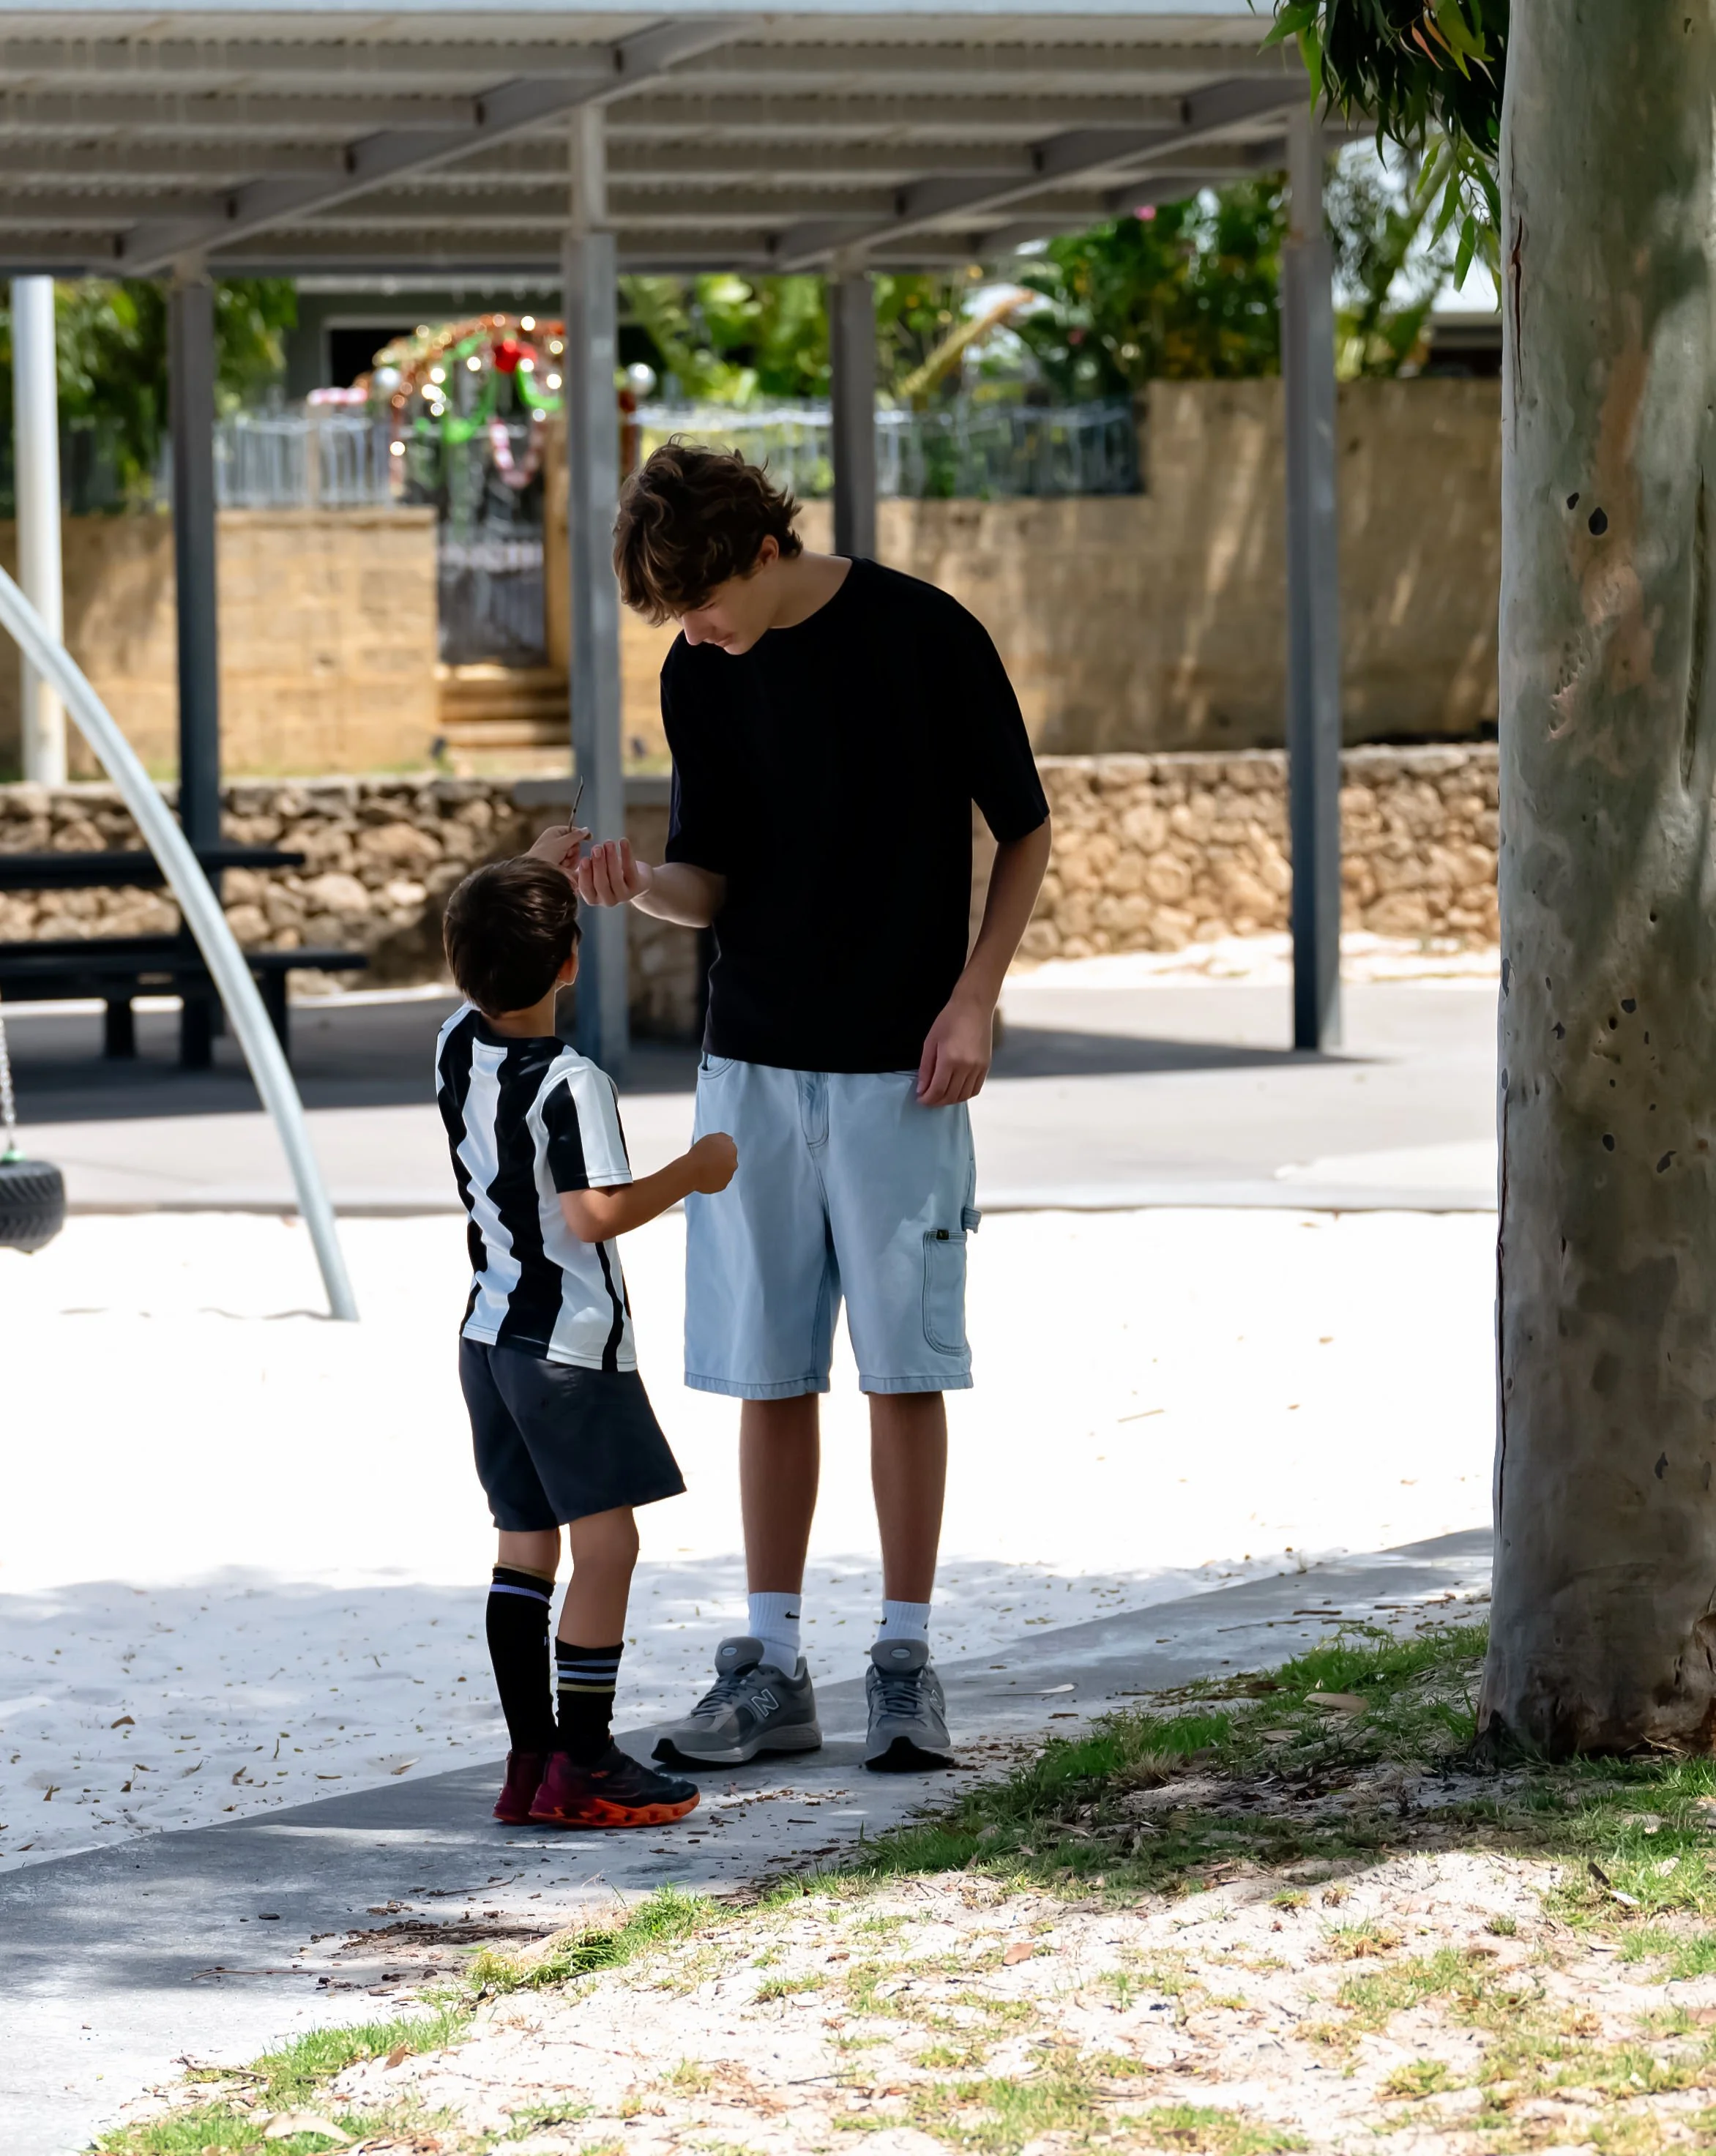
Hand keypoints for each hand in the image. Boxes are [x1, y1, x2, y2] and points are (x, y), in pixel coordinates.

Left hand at [527, 823, 590, 878]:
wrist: (536, 871)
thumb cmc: (545, 854)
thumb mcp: (562, 842)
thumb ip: (576, 836)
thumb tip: (586, 830)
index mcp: (555, 832)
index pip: (573, 831)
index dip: (581, 835)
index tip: (589, 838)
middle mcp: (557, 842)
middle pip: (575, 844)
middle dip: (573, 851)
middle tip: (566, 854)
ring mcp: (559, 853)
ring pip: (574, 855)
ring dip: (570, 859)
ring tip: (562, 862)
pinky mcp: (560, 864)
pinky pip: (571, 863)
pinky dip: (568, 865)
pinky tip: (562, 867)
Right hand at [574, 837, 654, 907]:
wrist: (636, 879)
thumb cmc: (608, 873)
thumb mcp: (593, 873)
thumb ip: (582, 869)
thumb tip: (568, 855)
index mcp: (593, 898)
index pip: (586, 888)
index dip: (585, 874)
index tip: (584, 859)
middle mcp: (607, 900)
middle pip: (601, 883)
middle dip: (598, 865)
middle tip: (596, 848)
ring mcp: (623, 896)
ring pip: (616, 878)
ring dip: (611, 859)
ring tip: (608, 843)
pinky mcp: (637, 887)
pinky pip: (630, 870)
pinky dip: (627, 854)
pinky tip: (623, 841)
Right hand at [687, 1131, 737, 1192]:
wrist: (692, 1171)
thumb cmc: (699, 1153)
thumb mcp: (711, 1138)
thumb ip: (723, 1138)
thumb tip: (729, 1140)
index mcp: (732, 1150)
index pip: (729, 1150)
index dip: (720, 1152)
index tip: (712, 1154)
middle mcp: (733, 1163)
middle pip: (729, 1162)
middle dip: (721, 1162)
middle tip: (708, 1162)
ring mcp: (729, 1175)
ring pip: (725, 1172)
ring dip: (718, 1171)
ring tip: (705, 1170)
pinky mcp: (723, 1185)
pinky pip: (719, 1182)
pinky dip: (714, 1180)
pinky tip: (705, 1177)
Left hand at [916, 992, 994, 1106]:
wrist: (974, 1007)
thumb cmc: (949, 1020)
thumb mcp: (930, 1041)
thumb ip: (925, 1068)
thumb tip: (921, 1089)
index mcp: (950, 1060)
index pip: (937, 1090)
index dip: (927, 1099)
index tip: (919, 1099)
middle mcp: (966, 1067)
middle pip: (950, 1096)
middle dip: (936, 1102)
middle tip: (927, 1099)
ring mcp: (978, 1068)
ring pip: (963, 1096)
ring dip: (950, 1100)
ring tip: (939, 1096)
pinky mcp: (986, 1066)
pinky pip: (975, 1089)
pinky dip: (964, 1095)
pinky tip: (955, 1090)